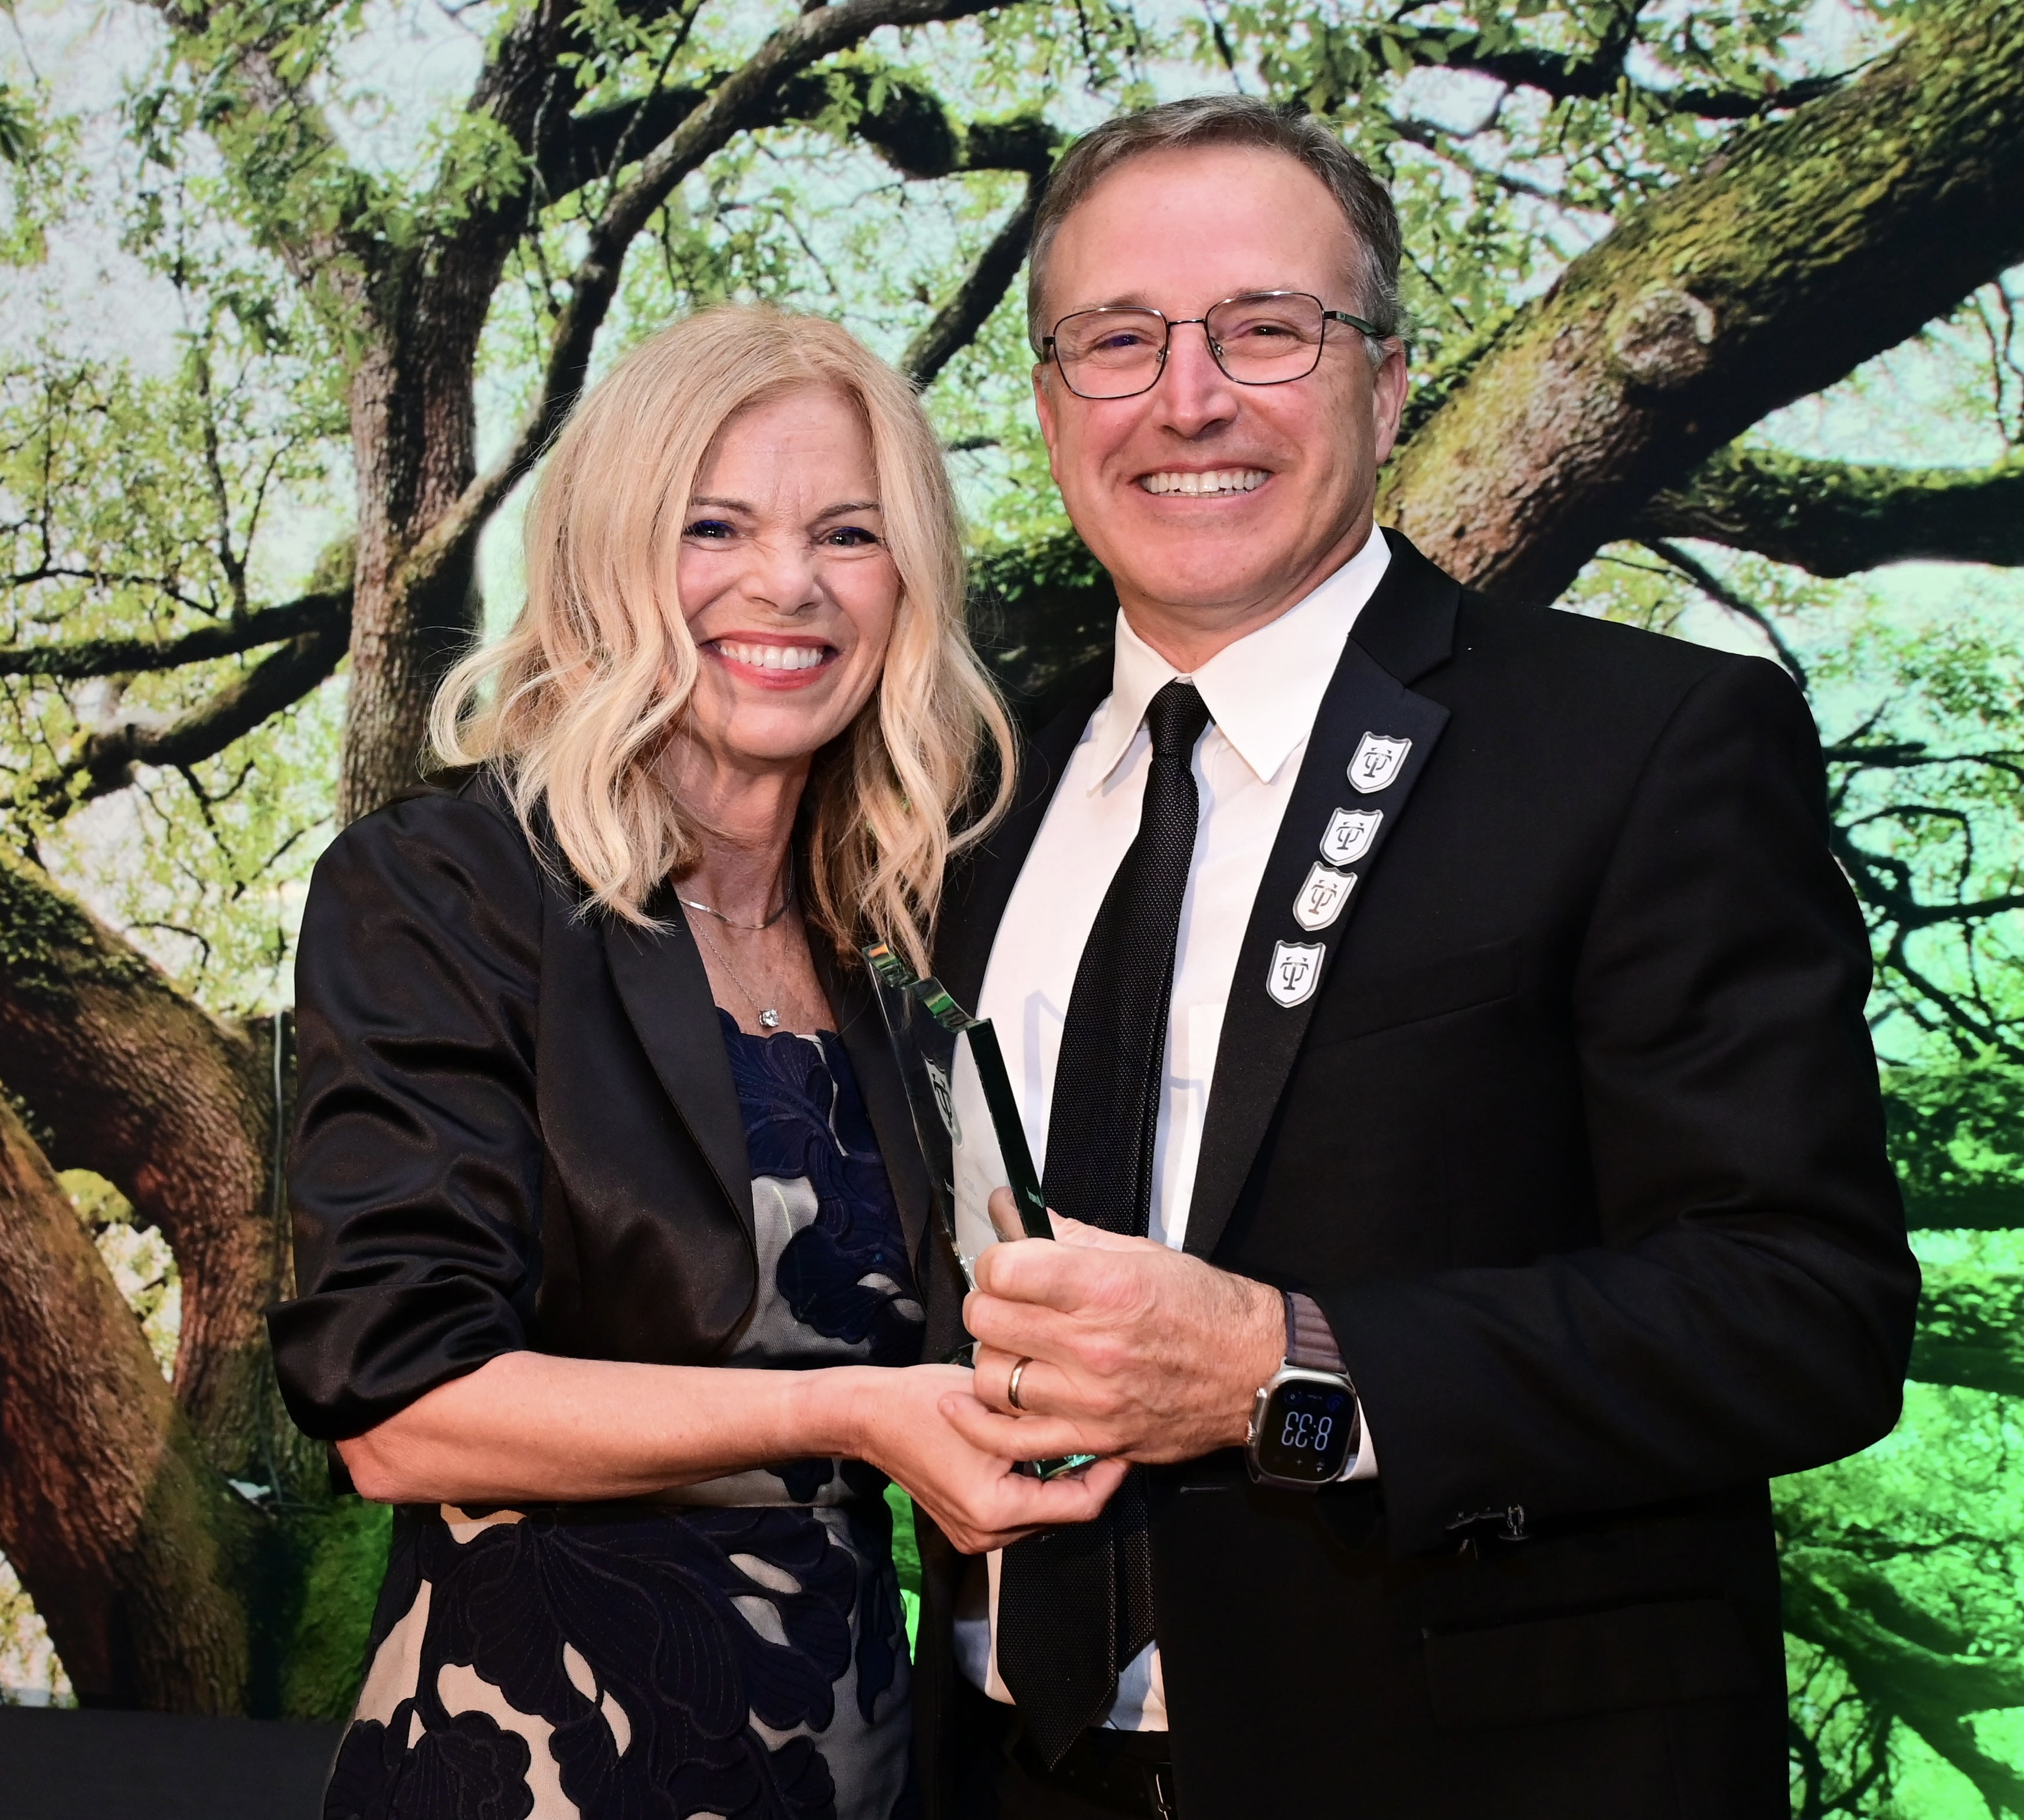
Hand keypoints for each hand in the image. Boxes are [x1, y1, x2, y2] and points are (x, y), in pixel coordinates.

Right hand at [848, 1362, 1128, 1553]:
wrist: (870, 1415)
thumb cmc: (926, 1401)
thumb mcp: (998, 1407)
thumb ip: (1048, 1426)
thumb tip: (1099, 1428)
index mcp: (996, 1511)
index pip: (1080, 1506)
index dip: (1110, 1476)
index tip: (1125, 1444)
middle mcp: (985, 1535)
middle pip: (1063, 1514)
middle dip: (1088, 1478)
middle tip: (1107, 1439)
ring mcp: (973, 1536)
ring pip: (1042, 1514)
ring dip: (1061, 1483)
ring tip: (1076, 1443)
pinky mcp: (964, 1527)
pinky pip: (1017, 1512)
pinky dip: (1034, 1488)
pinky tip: (1038, 1456)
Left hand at [948, 1189, 1284, 1466]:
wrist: (1254, 1371)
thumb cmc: (1202, 1306)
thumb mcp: (1138, 1253)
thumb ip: (1064, 1235)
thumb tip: (1007, 1211)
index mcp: (1104, 1287)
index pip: (1003, 1270)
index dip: (996, 1262)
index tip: (1008, 1265)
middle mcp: (1092, 1346)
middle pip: (988, 1320)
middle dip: (989, 1303)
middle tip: (1009, 1303)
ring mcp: (1091, 1399)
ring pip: (990, 1378)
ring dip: (991, 1357)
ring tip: (1012, 1347)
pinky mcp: (1093, 1439)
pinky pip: (1011, 1440)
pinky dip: (979, 1423)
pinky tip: (963, 1405)